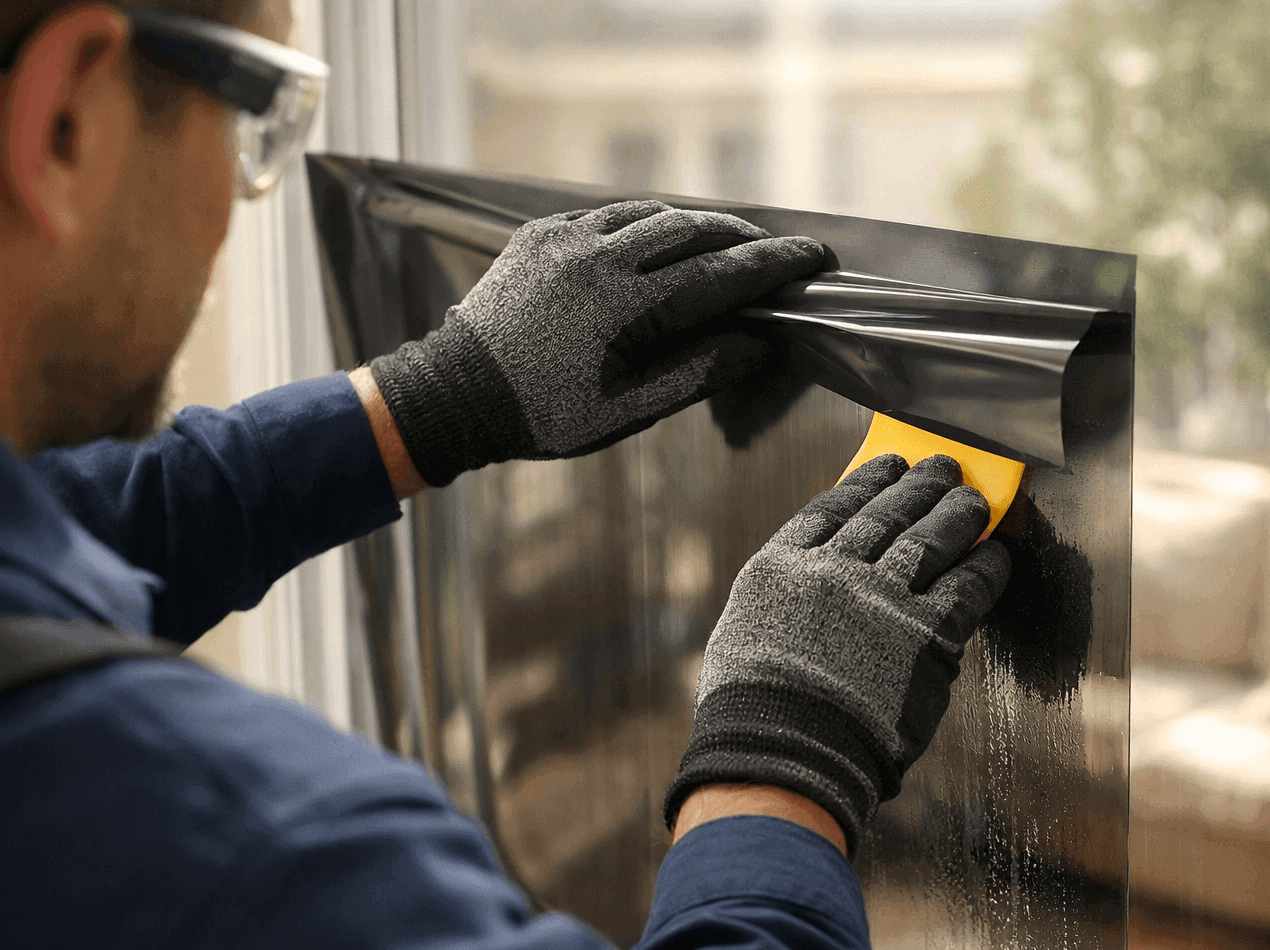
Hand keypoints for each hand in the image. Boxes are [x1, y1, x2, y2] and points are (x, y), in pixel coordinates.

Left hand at [369, 200, 824, 485]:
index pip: (722, 275)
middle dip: (742, 238)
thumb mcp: (629, 412)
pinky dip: (645, 222)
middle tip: (775, 251)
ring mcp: (567, 239)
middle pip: (695, 230)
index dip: (774, 265)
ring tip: (723, 244)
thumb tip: (761, 345)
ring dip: (696, 226)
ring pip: (653, 214)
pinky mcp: (540, 233)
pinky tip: (659, 238)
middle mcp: (601, 259)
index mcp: (629, 306)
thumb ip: (700, 373)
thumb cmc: (544, 416)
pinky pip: (608, 214)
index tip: (813, 258)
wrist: (455, 395)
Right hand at [663, 453, 1012, 855]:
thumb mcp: (745, 634)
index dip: (865, 481)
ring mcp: (880, 599)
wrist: (784, 753)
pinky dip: (986, 567)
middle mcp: (831, 571)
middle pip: (886, 514)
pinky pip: (967, 587)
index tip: (887, 465)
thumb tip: (818, 581)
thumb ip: (785, 600)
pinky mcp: (926, 634)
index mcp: (780, 567)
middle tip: (942, 468)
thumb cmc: (757, 710)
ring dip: (957, 514)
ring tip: (973, 501)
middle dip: (919, 485)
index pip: (831, 507)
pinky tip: (995, 556)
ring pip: (930, 539)